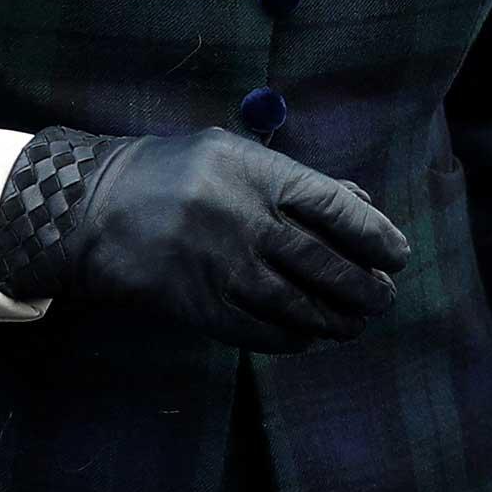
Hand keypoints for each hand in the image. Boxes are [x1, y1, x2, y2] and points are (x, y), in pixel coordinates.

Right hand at [0, 127, 408, 353]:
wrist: (93, 210)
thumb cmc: (175, 173)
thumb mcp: (236, 153)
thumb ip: (299, 179)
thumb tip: (363, 204)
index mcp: (258, 174)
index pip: (336, 208)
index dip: (376, 235)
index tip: (398, 254)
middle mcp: (245, 221)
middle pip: (324, 262)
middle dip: (364, 285)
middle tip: (384, 296)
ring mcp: (221, 267)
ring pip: (297, 304)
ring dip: (336, 319)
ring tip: (356, 322)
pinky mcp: (199, 305)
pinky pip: (259, 330)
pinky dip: (292, 337)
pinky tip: (310, 336)